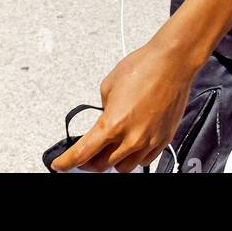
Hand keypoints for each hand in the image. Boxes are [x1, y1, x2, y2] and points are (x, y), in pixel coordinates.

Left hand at [52, 38, 193, 173]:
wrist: (171, 62)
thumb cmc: (143, 67)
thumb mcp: (109, 85)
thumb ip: (103, 109)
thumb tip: (104, 119)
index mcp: (113, 123)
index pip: (83, 153)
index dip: (67, 162)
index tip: (60, 165)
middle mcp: (131, 138)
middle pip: (102, 165)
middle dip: (90, 161)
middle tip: (85, 155)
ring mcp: (149, 142)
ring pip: (124, 167)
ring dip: (113, 160)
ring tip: (110, 148)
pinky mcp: (163, 141)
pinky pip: (144, 160)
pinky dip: (134, 156)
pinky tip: (131, 144)